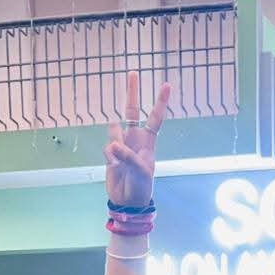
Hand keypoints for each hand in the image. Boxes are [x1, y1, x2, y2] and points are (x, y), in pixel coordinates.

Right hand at [104, 72, 170, 209]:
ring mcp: (122, 145)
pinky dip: (109, 156)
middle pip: (132, 111)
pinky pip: (107, 147)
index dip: (160, 102)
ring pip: (114, 129)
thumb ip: (128, 157)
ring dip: (115, 142)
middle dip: (132, 93)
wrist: (127, 203)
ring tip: (119, 161)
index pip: (155, 118)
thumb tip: (114, 145)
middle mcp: (135, 139)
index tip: (166, 84)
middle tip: (133, 72)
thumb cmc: (140, 188)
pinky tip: (114, 167)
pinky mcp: (111, 153)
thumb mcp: (140, 173)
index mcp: (148, 143)